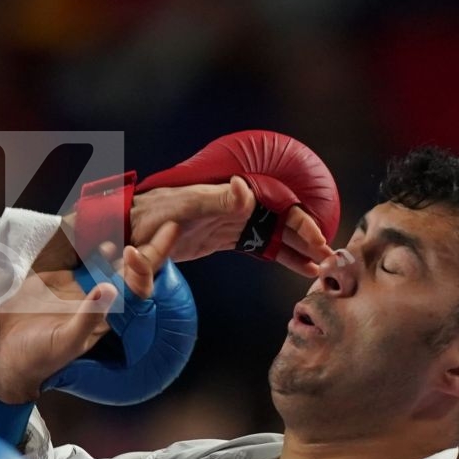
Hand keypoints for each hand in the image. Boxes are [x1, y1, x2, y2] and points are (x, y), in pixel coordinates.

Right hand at [0, 223, 178, 404]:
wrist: (1, 354)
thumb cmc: (35, 358)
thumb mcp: (63, 342)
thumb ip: (87, 317)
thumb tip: (110, 288)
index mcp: (106, 318)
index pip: (136, 291)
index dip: (143, 270)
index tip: (134, 251)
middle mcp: (99, 302)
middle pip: (133, 272)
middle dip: (153, 249)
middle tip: (171, 224)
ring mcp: (80, 290)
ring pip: (112, 262)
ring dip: (128, 242)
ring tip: (144, 220)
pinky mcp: (60, 281)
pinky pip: (85, 258)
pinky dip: (97, 242)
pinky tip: (107, 228)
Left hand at [131, 179, 332, 275]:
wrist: (128, 226)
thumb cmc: (152, 213)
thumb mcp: (183, 205)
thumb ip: (216, 200)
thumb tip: (245, 189)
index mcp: (233, 195)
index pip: (277, 207)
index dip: (300, 224)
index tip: (319, 243)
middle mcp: (237, 206)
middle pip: (282, 220)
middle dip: (307, 239)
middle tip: (330, 260)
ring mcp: (231, 222)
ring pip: (275, 234)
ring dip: (298, 250)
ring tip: (320, 268)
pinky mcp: (222, 237)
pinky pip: (259, 246)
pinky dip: (280, 255)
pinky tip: (299, 268)